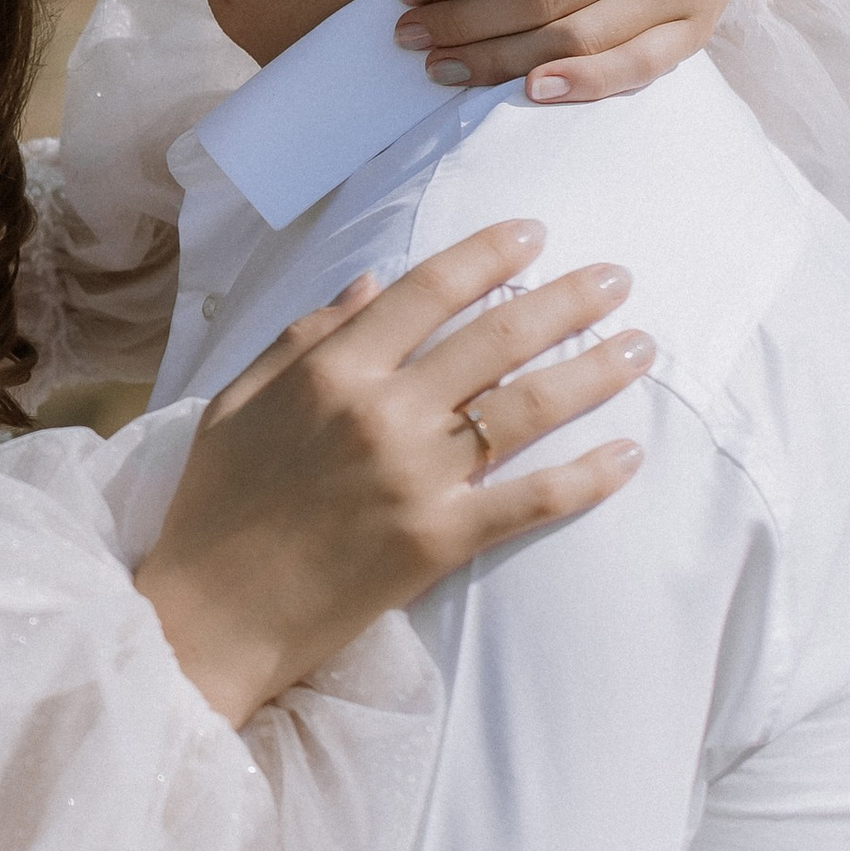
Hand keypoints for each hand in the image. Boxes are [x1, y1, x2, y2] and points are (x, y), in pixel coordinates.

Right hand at [133, 220, 650, 724]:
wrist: (209, 616)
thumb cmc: (214, 507)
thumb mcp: (236, 402)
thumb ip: (302, 338)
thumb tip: (367, 284)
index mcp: (329, 370)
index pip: (427, 291)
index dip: (488, 255)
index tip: (535, 233)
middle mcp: (381, 412)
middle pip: (497, 338)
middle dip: (568, 299)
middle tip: (618, 278)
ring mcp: (415, 477)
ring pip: (527, 408)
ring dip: (594, 371)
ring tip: (641, 347)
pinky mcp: (438, 541)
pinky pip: (530, 499)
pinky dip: (586, 476)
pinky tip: (626, 453)